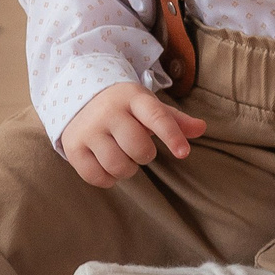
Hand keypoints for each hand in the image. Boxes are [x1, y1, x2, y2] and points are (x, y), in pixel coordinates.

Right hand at [59, 83, 206, 188]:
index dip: (172, 136)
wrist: (79, 95)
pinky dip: (108, 179)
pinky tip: (109, 168)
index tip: (183, 153)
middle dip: (145, 155)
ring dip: (127, 169)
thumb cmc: (124, 106)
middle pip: (137, 146)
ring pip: (117, 165)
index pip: (157, 117)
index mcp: (133, 98)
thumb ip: (174, 119)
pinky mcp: (73, 147)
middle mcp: (109, 112)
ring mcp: (89, 129)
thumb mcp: (148, 106)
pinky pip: (95, 176)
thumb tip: (202, 128)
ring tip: (125, 158)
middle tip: (140, 150)